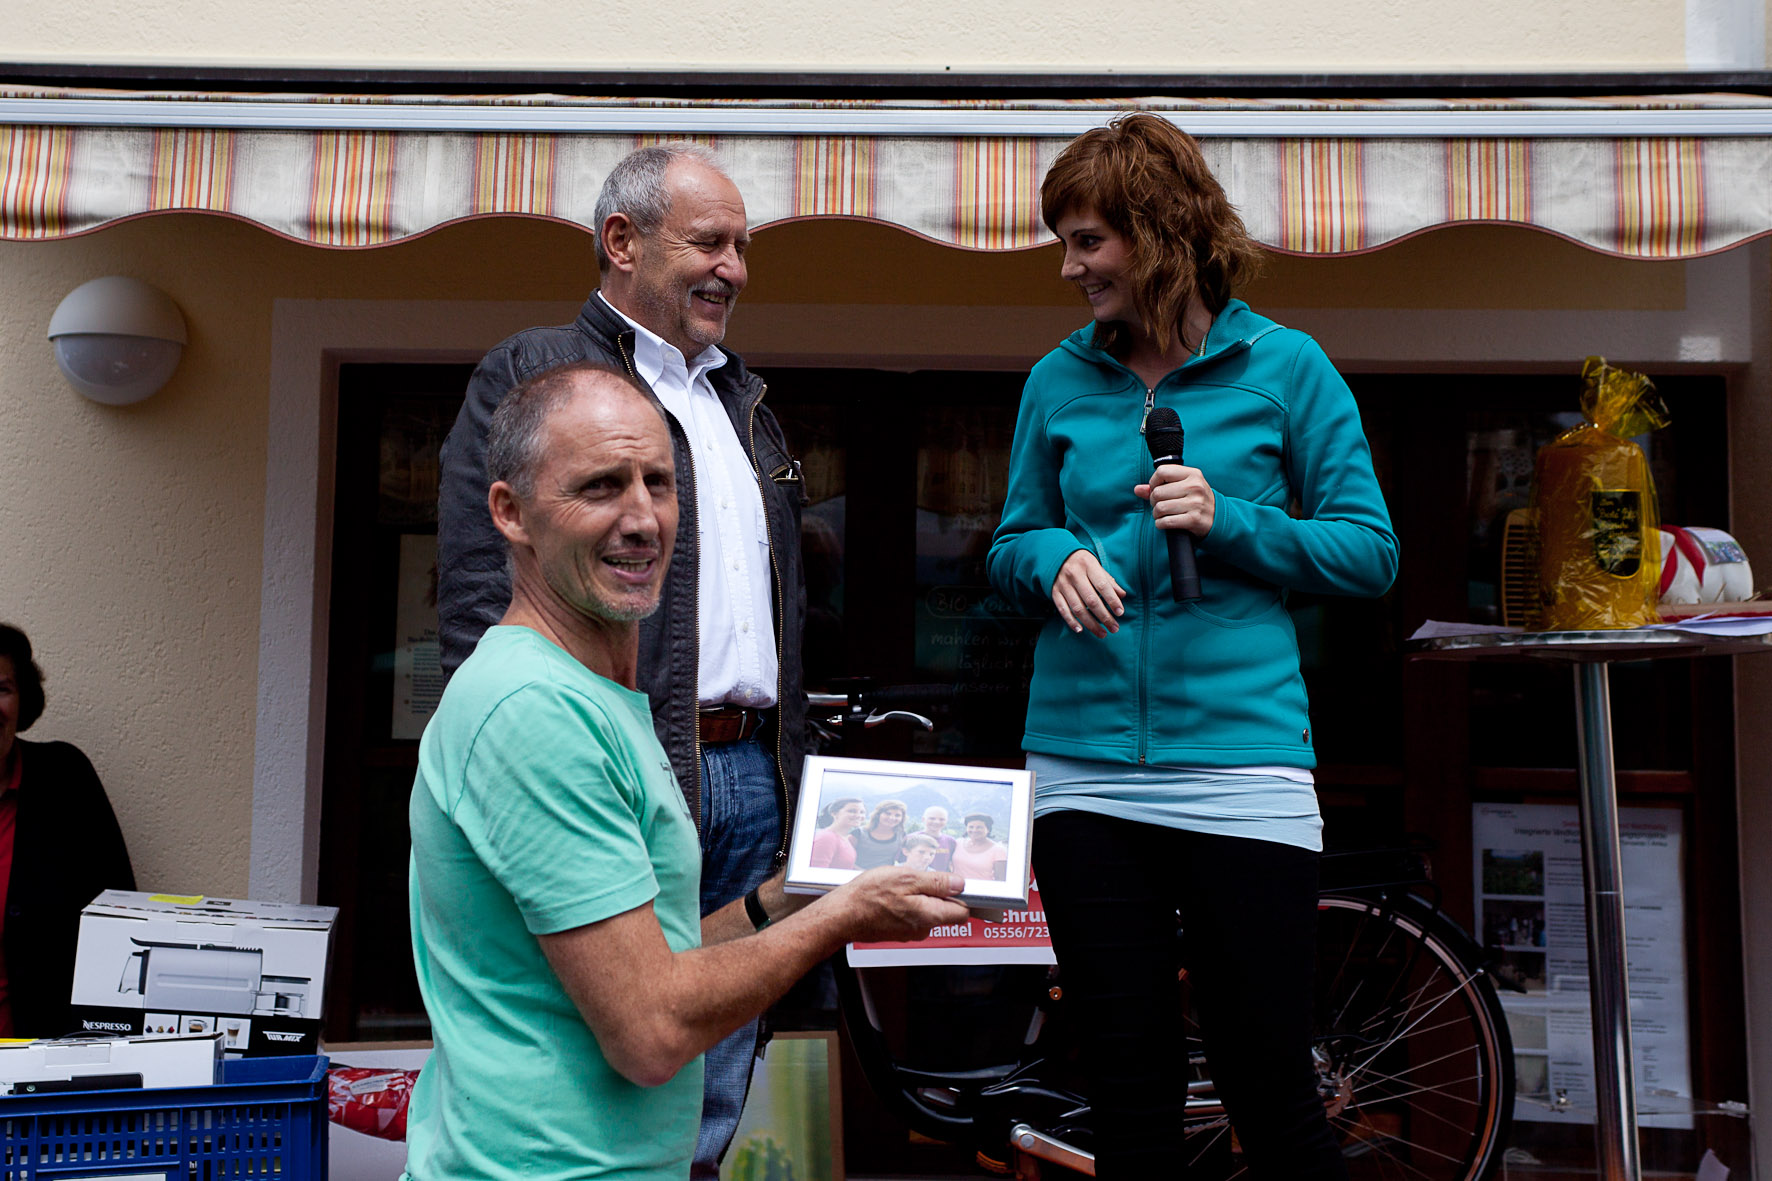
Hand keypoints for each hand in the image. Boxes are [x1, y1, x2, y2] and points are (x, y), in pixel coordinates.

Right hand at [826, 866, 969, 943]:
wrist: (842, 915)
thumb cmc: (868, 896)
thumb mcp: (906, 878)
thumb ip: (936, 882)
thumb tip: (959, 883)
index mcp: (930, 916)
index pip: (962, 911)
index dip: (960, 895)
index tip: (951, 882)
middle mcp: (923, 929)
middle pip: (945, 911)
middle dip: (936, 893)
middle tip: (916, 880)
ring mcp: (910, 932)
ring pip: (927, 911)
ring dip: (918, 897)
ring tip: (898, 888)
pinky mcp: (898, 931)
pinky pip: (912, 915)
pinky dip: (905, 904)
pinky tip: (890, 897)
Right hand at [1051, 549, 1125, 637]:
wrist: (1057, 556)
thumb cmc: (1082, 563)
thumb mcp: (1096, 566)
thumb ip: (1109, 581)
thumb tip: (1122, 595)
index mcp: (1088, 565)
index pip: (1102, 585)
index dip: (1112, 600)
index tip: (1120, 613)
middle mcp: (1074, 575)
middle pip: (1091, 600)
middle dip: (1104, 617)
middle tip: (1114, 628)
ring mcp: (1063, 585)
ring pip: (1078, 608)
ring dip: (1091, 624)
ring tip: (1102, 633)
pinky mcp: (1054, 593)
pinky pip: (1063, 610)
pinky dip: (1071, 622)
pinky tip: (1081, 630)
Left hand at [1136, 464, 1214, 536]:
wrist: (1217, 518)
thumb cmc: (1196, 500)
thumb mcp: (1183, 487)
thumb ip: (1159, 486)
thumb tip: (1137, 489)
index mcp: (1193, 474)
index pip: (1161, 471)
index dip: (1153, 482)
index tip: (1156, 489)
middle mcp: (1195, 486)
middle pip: (1157, 492)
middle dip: (1153, 501)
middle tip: (1160, 505)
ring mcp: (1196, 503)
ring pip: (1160, 508)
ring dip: (1156, 514)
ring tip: (1162, 515)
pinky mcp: (1194, 519)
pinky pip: (1166, 522)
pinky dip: (1161, 524)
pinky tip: (1165, 523)